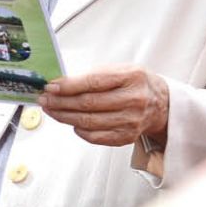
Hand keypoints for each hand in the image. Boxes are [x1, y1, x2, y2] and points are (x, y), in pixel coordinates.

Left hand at [38, 65, 170, 147]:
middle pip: (89, 104)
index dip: (68, 86)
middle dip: (61, 102)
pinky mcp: (127, 137)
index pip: (93, 83)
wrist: (161, 103)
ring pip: (89, 122)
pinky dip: (79, 130)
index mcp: (131, 77)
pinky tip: (70, 122)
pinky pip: (96, 137)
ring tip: (50, 110)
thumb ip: (93, 75)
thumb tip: (61, 83)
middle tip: (44, 99)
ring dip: (64, 116)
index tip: (50, 86)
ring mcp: (131, 121)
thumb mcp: (120, 70)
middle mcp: (133, 100)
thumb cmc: (135, 83)